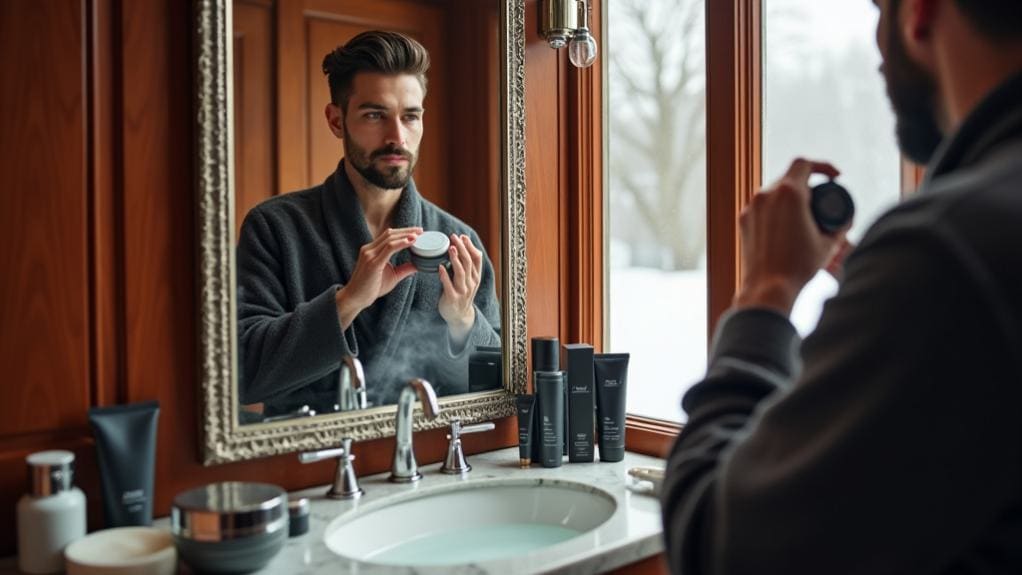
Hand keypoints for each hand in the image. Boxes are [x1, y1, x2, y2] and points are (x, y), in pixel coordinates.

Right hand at [336, 227, 421, 328]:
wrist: (356, 299)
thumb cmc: (371, 288)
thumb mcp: (392, 276)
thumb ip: (404, 269)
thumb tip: (418, 265)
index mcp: (372, 250)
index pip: (389, 235)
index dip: (403, 232)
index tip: (417, 232)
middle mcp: (369, 249)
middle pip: (390, 233)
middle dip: (407, 230)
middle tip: (421, 230)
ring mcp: (369, 255)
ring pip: (390, 238)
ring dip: (405, 235)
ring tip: (418, 235)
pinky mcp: (373, 263)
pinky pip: (389, 248)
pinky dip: (401, 243)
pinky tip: (410, 242)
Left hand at [438, 233, 481, 343]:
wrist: (458, 316)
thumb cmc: (460, 294)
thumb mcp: (467, 279)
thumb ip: (465, 265)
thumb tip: (460, 246)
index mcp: (475, 276)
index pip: (476, 258)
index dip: (470, 246)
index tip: (462, 236)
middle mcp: (471, 283)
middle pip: (468, 262)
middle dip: (461, 248)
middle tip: (453, 237)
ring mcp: (463, 291)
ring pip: (461, 272)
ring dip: (455, 259)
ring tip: (450, 248)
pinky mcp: (453, 298)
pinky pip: (449, 286)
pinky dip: (445, 276)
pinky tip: (440, 267)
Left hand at [734, 158, 850, 313]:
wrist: (768, 287)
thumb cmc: (799, 266)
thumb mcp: (828, 243)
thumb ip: (838, 225)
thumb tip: (846, 220)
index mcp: (789, 193)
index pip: (805, 163)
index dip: (823, 166)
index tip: (835, 178)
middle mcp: (766, 194)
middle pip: (790, 177)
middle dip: (808, 186)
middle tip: (822, 202)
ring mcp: (752, 207)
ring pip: (775, 192)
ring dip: (792, 198)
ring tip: (805, 218)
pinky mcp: (744, 220)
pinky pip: (763, 206)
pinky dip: (777, 210)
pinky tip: (787, 228)